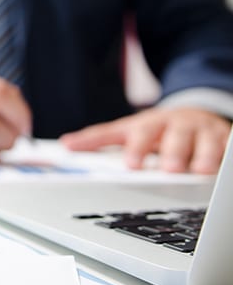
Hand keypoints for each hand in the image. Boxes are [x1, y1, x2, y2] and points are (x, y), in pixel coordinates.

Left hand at [60, 107, 230, 173]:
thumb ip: (98, 139)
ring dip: (202, 154)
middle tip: (168, 168)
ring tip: (199, 169)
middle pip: (173, 136)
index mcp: (148, 124)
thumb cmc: (154, 130)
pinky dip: (226, 153)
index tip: (131, 164)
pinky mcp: (223, 137)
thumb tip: (66, 144)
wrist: (193, 115)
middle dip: (171, 151)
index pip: (138, 135)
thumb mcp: (126, 131)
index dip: (135, 148)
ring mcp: (201, 130)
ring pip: (204, 140)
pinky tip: (224, 165)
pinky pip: (228, 144)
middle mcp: (175, 125)